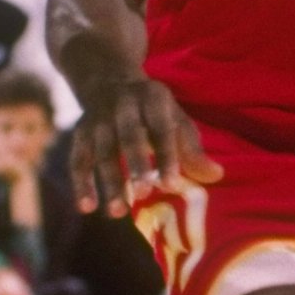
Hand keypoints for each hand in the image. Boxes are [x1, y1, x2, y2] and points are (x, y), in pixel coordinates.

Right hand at [70, 74, 222, 216]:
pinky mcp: (80, 133)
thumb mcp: (175, 119)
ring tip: (118, 212)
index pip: (161, 129)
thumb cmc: (152, 111)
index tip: (172, 185)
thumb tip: (216, 175)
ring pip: (102, 152)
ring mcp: (98, 119)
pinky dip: (81, 184)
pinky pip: (78, 160)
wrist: (109, 81)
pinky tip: (87, 208)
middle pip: (129, 137)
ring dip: (109, 182)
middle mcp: (123, 106)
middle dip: (136, 166)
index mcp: (153, 99)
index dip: (166, 156)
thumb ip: (192, 149)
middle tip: (143, 195)